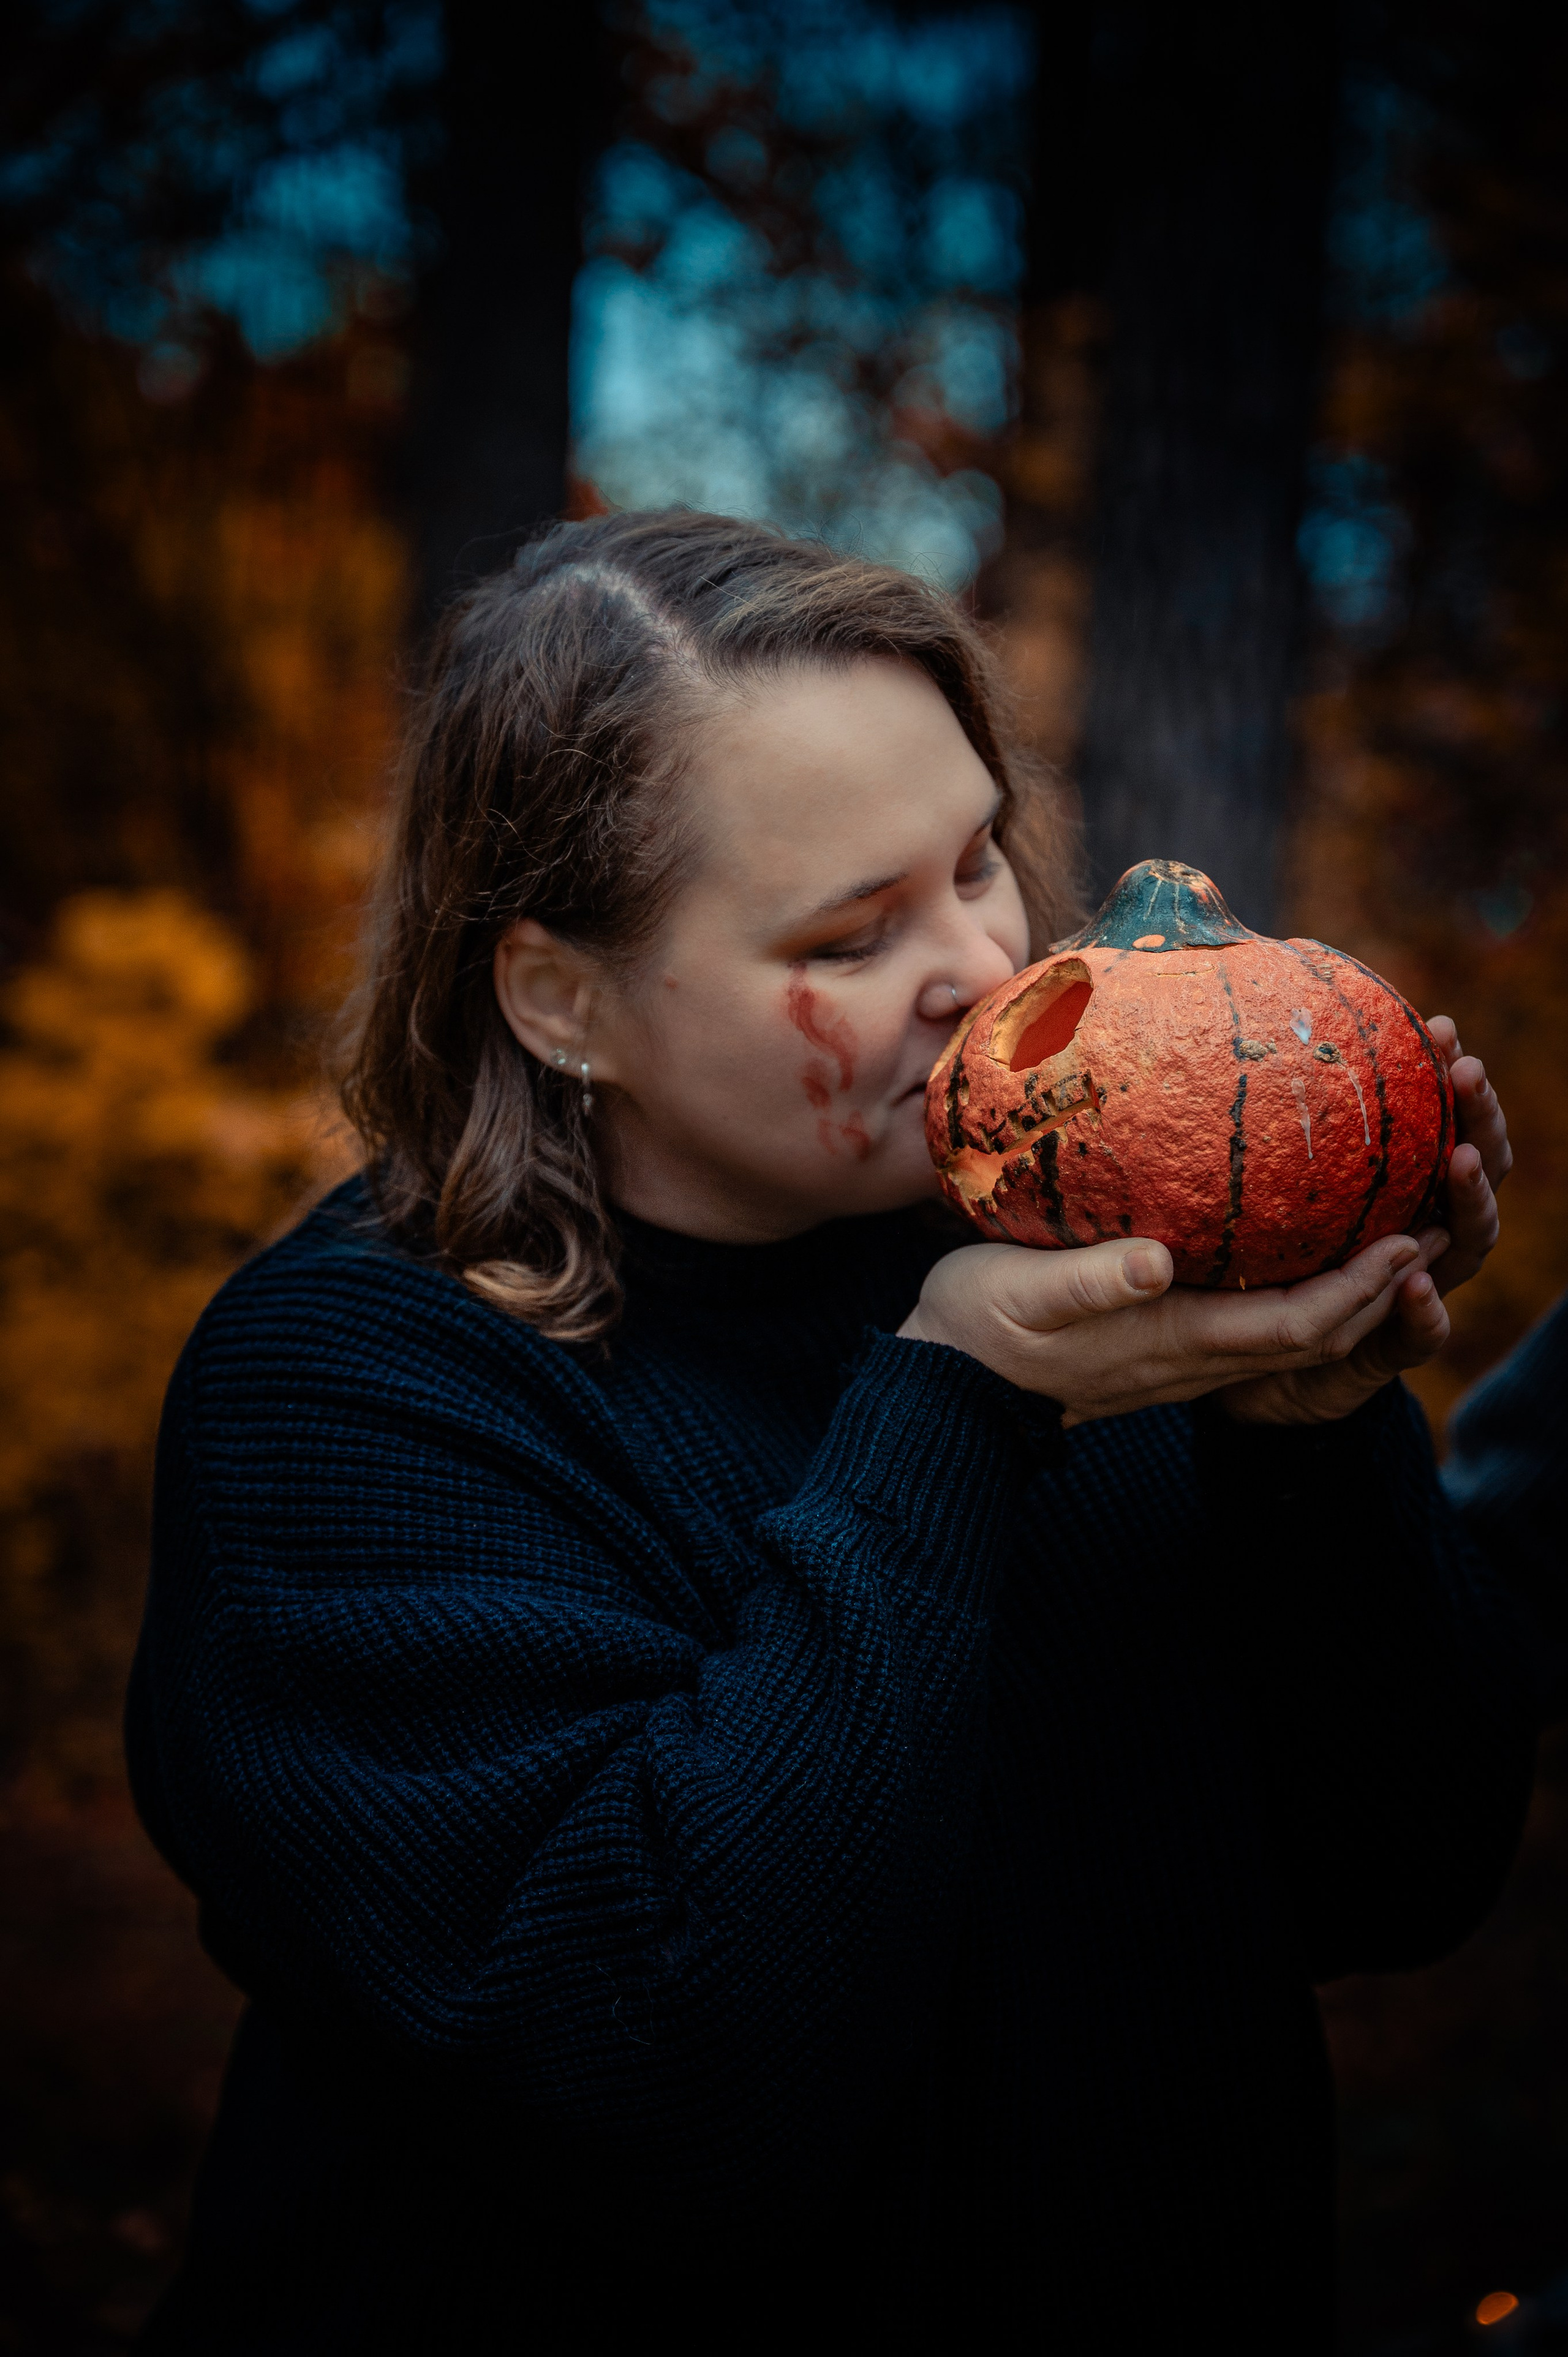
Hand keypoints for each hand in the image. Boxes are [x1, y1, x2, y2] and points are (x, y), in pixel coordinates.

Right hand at [898, 1231, 1429, 1426]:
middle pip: (1313, 1338)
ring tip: (1385, 1241)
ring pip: (1290, 1342)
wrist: (943, 1385)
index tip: (1406, 1239)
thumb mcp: (1024, 1289)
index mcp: (1172, 1339)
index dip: (1358, 1289)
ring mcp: (1179, 1365)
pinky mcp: (1160, 1353)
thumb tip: (1154, 1265)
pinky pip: (1256, 1334)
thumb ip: (1092, 1279)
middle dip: (1378, 1291)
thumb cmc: (977, 1325)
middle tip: (1428, 1229)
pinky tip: (1299, 1260)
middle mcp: (1190, 1360)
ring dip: (1348, 1299)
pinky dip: (1300, 1302)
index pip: (1295, 1324)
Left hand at [1221, 1013, 1511, 1423]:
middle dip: (1479, 1124)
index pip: (1440, 1125)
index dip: (1449, 1079)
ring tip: (1458, 1161)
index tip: (1445, 1026)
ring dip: (1468, 1201)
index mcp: (1390, 1193)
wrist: (1233, 1367)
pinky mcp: (1385, 1354)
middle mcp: (1414, 1235)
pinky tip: (1414, 1284)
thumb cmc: (1236, 1263)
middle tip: (1467, 1073)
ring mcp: (1407, 1293)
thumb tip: (1198, 1042)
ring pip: (1465, 1244)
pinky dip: (1424, 1310)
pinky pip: (1416, 1335)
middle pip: (1471, 1174)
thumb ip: (1240, 1135)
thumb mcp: (1237, 1195)